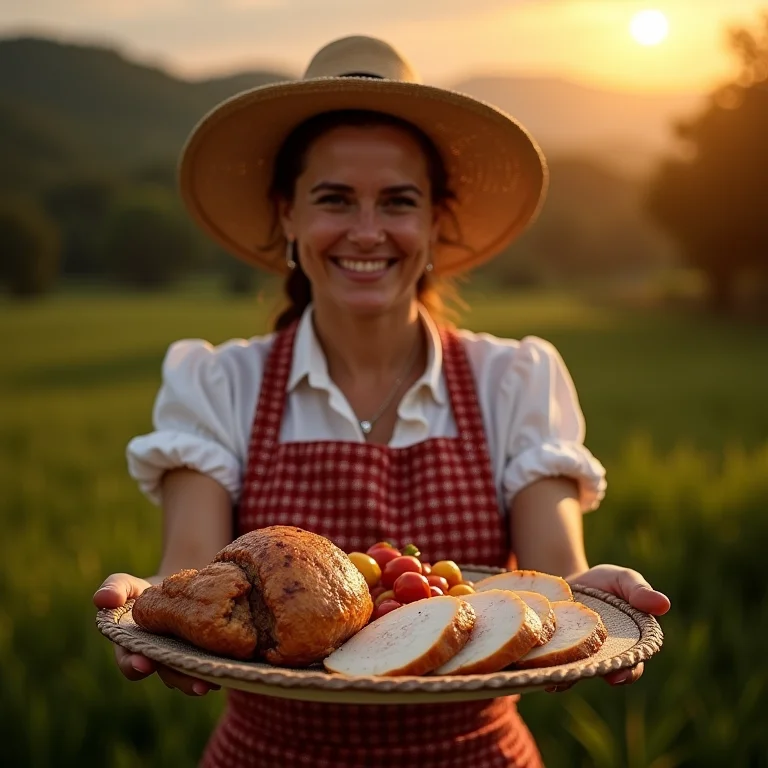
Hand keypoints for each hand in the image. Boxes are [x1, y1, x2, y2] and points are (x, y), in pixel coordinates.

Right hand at [94, 573, 219, 696]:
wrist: (180, 588)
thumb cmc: (146, 591)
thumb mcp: (128, 585)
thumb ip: (114, 589)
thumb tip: (103, 600)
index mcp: (133, 648)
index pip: (130, 661)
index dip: (135, 664)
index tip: (144, 663)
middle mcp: (158, 659)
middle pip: (167, 674)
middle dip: (180, 679)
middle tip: (197, 684)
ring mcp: (182, 659)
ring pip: (190, 675)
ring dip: (201, 679)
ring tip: (214, 680)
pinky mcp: (203, 653)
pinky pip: (209, 664)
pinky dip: (218, 666)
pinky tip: (232, 667)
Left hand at [546, 564, 670, 692]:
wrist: (565, 582)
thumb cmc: (601, 583)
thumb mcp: (621, 579)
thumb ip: (639, 591)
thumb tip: (664, 604)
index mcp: (626, 647)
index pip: (630, 667)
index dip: (626, 673)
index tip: (617, 674)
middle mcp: (601, 659)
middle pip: (597, 675)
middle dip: (589, 677)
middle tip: (579, 675)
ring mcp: (575, 658)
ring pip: (571, 675)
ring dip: (562, 677)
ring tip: (551, 678)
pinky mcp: (552, 653)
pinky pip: (548, 665)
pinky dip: (541, 667)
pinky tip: (532, 667)